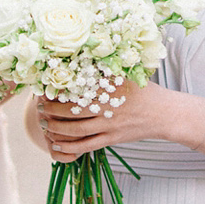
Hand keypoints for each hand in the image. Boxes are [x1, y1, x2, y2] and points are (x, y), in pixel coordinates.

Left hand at [35, 81, 169, 160]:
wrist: (165, 114)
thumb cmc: (144, 91)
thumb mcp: (128, 75)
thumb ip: (107, 69)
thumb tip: (83, 57)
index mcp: (112, 87)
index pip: (81, 88)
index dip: (61, 89)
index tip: (46, 87)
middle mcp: (110, 106)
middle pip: (74, 110)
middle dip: (53, 110)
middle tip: (39, 107)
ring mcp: (111, 125)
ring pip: (77, 130)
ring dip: (58, 128)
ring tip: (44, 125)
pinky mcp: (112, 139)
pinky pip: (86, 146)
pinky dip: (69, 147)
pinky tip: (56, 145)